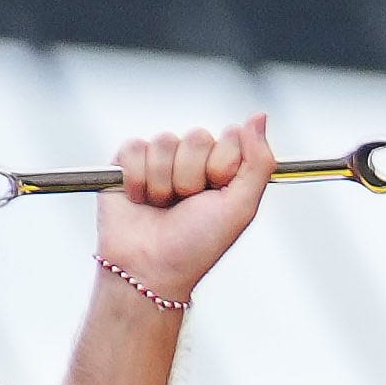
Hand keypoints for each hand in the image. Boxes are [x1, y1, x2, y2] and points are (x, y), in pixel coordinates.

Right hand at [93, 114, 270, 310]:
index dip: (223, 166)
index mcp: (224, 169)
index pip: (232, 136)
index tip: (217, 191)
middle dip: (193, 176)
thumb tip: (259, 117)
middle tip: (187, 203)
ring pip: (165, 141)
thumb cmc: (198, 244)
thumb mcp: (241, 207)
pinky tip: (141, 199)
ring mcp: (160, 160)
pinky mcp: (127, 162)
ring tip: (163, 205)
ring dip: (164, 181)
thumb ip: (258, 162)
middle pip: (198, 136)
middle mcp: (193, 161)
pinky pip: (135, 147)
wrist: (150, 267)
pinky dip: (138, 178)